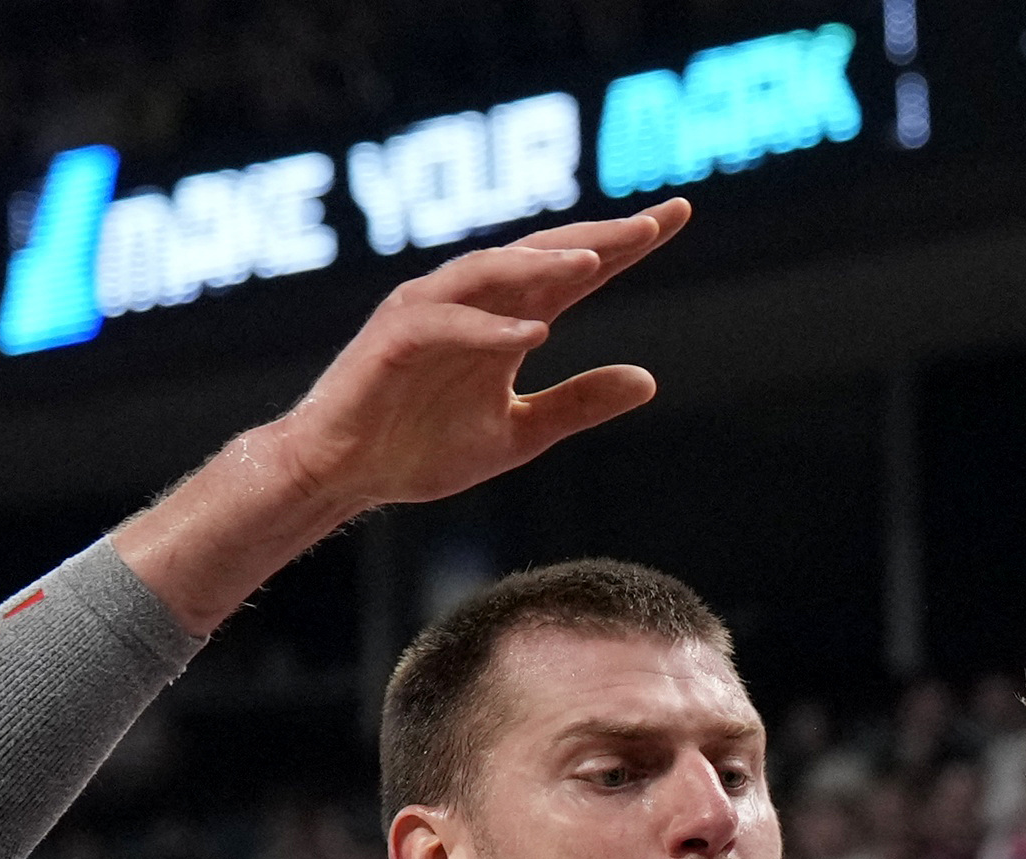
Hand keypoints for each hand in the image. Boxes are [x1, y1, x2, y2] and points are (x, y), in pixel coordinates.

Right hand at [267, 201, 690, 514]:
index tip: (678, 216)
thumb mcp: (522, 434)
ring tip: (596, 261)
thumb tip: (649, 379)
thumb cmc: (423, 447)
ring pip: (492, 273)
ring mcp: (430, 314)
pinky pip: (446, 325)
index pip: (577, 271)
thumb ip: (579, 404)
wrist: (347, 474)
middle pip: (543, 255)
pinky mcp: (393, 340)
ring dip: (541, 266)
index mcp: (508, 321)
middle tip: (654, 221)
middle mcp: (473, 303)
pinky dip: (488, 329)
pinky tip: (532, 335)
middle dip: (597, 236)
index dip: (625, 244)